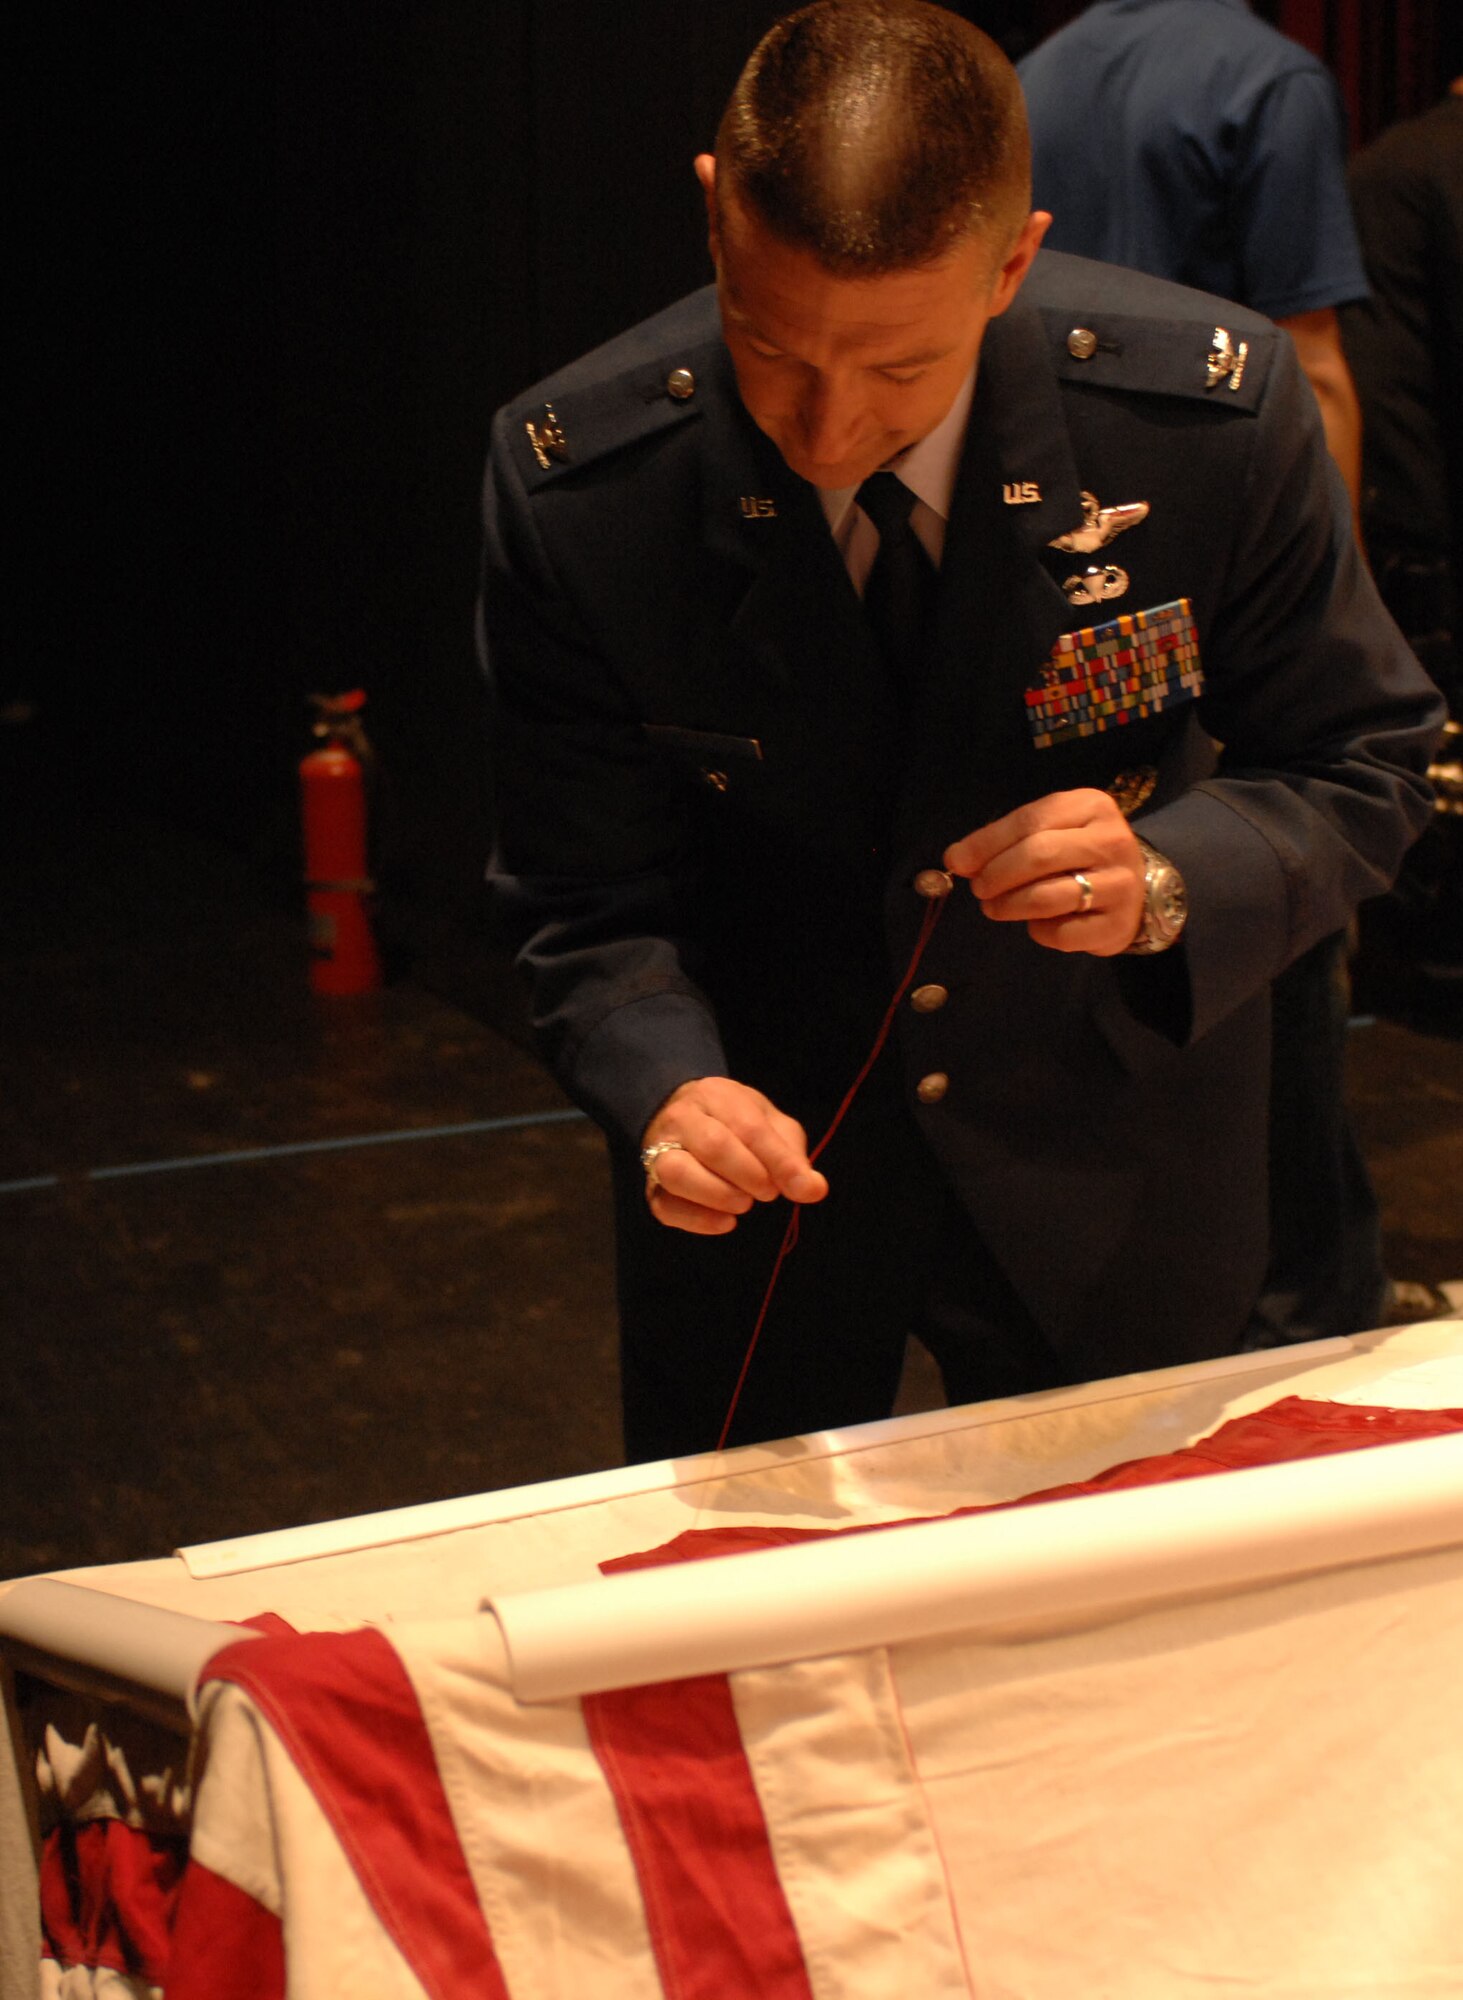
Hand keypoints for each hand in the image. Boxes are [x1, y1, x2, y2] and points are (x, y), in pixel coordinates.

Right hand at [640, 1077, 827, 1234]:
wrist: (682, 1117)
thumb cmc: (734, 1122)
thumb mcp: (769, 1124)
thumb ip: (792, 1156)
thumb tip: (813, 1189)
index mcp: (716, 1096)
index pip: (749, 1128)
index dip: (779, 1161)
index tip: (802, 1187)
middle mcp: (682, 1119)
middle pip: (713, 1145)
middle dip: (749, 1175)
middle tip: (768, 1192)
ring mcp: (658, 1151)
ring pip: (677, 1173)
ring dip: (718, 1195)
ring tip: (742, 1203)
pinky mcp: (651, 1186)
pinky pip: (665, 1206)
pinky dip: (698, 1220)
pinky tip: (726, 1221)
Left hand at [944, 788, 1144, 955]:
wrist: (1137, 891)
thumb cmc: (1080, 856)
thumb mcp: (1050, 833)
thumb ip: (1004, 841)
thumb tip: (957, 859)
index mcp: (1091, 806)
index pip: (1029, 821)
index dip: (987, 843)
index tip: (957, 861)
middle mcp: (1111, 841)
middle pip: (1038, 855)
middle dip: (997, 875)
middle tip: (979, 890)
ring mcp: (1120, 884)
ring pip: (1048, 897)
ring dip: (1009, 906)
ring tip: (995, 908)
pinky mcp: (1118, 924)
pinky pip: (1062, 932)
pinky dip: (1039, 931)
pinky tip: (1037, 923)